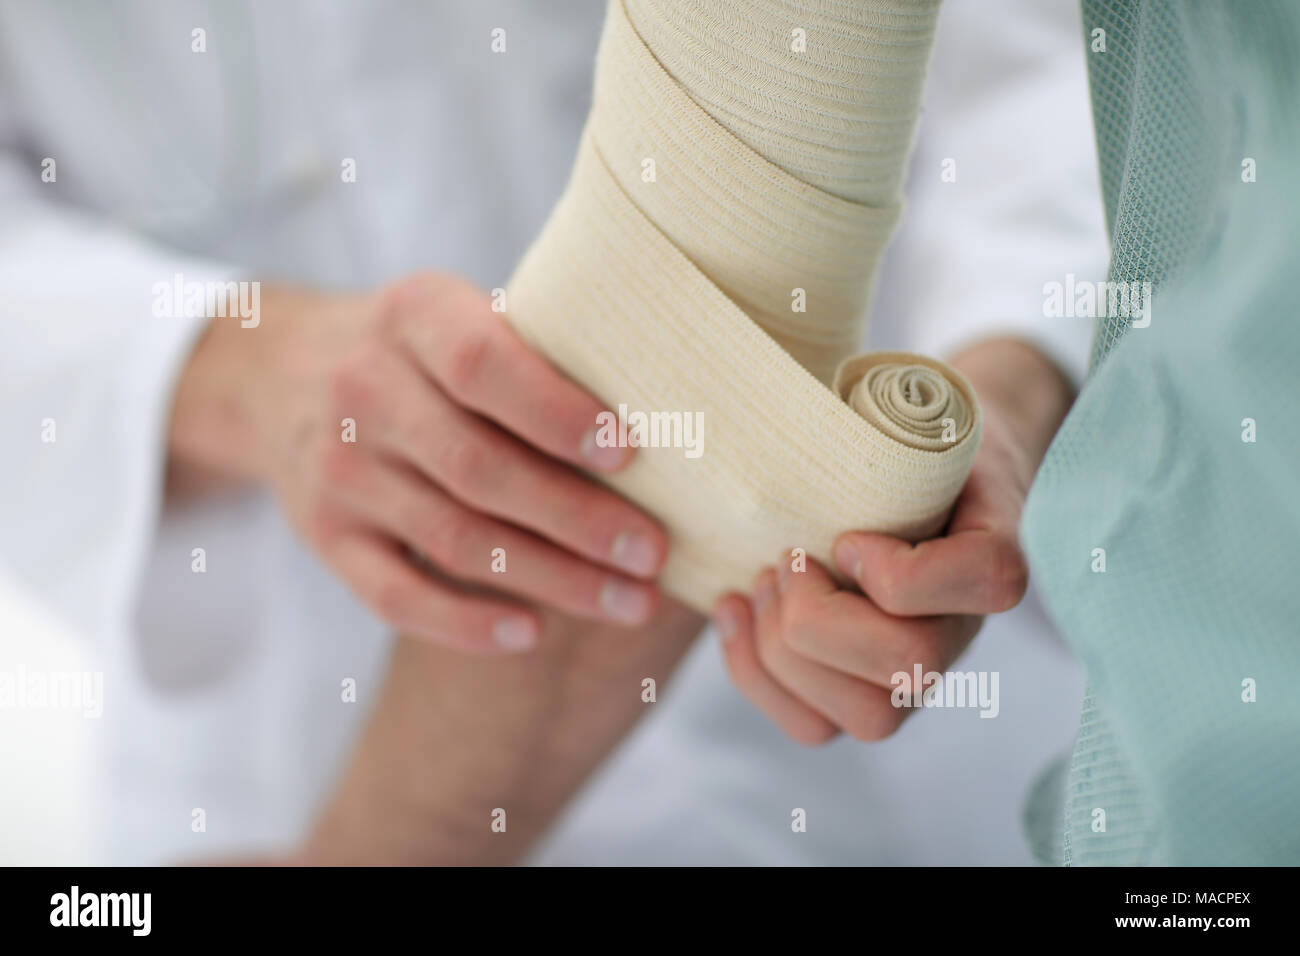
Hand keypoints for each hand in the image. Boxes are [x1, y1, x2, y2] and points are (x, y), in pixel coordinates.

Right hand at [169, 272, 666, 651]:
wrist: (284, 373)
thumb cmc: (421, 348)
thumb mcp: (462, 311)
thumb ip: (536, 348)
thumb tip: (665, 405)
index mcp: (412, 315)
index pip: (481, 365)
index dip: (556, 413)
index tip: (630, 455)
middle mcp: (365, 391)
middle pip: (479, 469)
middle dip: (577, 519)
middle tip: (653, 554)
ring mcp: (340, 471)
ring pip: (453, 540)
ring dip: (550, 579)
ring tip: (628, 601)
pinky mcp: (326, 536)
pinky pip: (395, 595)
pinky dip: (465, 623)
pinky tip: (532, 635)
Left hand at [711, 338, 1072, 743]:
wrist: (913, 476)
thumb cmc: (908, 442)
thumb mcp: (921, 417)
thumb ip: (902, 430)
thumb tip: (816, 425)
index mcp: (994, 553)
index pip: (984, 585)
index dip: (901, 572)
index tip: (849, 533)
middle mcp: (964, 628)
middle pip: (907, 667)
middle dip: (819, 618)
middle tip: (785, 558)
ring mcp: (917, 673)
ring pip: (864, 717)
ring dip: (784, 650)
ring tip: (758, 583)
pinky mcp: (865, 693)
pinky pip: (813, 727)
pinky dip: (754, 675)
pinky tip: (733, 611)